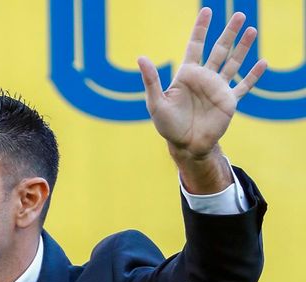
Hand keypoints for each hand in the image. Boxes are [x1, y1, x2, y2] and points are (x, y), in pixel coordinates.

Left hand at [137, 8, 266, 193]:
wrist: (185, 145)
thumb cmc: (167, 124)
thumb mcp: (156, 102)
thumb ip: (151, 80)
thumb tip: (141, 58)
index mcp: (187, 74)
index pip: (195, 45)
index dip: (201, 29)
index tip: (207, 11)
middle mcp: (204, 78)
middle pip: (219, 49)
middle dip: (229, 32)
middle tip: (239, 15)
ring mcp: (218, 88)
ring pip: (233, 62)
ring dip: (243, 47)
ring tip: (251, 30)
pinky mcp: (229, 101)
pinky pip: (243, 86)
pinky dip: (253, 76)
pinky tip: (263, 63)